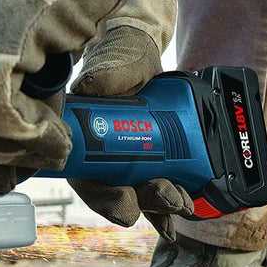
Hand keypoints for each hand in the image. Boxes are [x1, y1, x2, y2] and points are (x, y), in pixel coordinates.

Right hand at [68, 0, 195, 236]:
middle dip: (146, 201)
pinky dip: (168, 204)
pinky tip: (182, 215)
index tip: (126, 197)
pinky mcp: (150, 159)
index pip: (86, 178)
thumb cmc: (121, 55)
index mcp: (82, 138)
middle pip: (117, 192)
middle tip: (172, 198)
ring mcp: (125, 159)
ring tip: (183, 205)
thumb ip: (105, 73)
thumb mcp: (114, 61)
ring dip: (161, 205)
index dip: (105, 195)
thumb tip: (90, 86)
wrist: (141, 51)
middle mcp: (100, 155)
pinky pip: (155, 186)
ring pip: (139, 193)